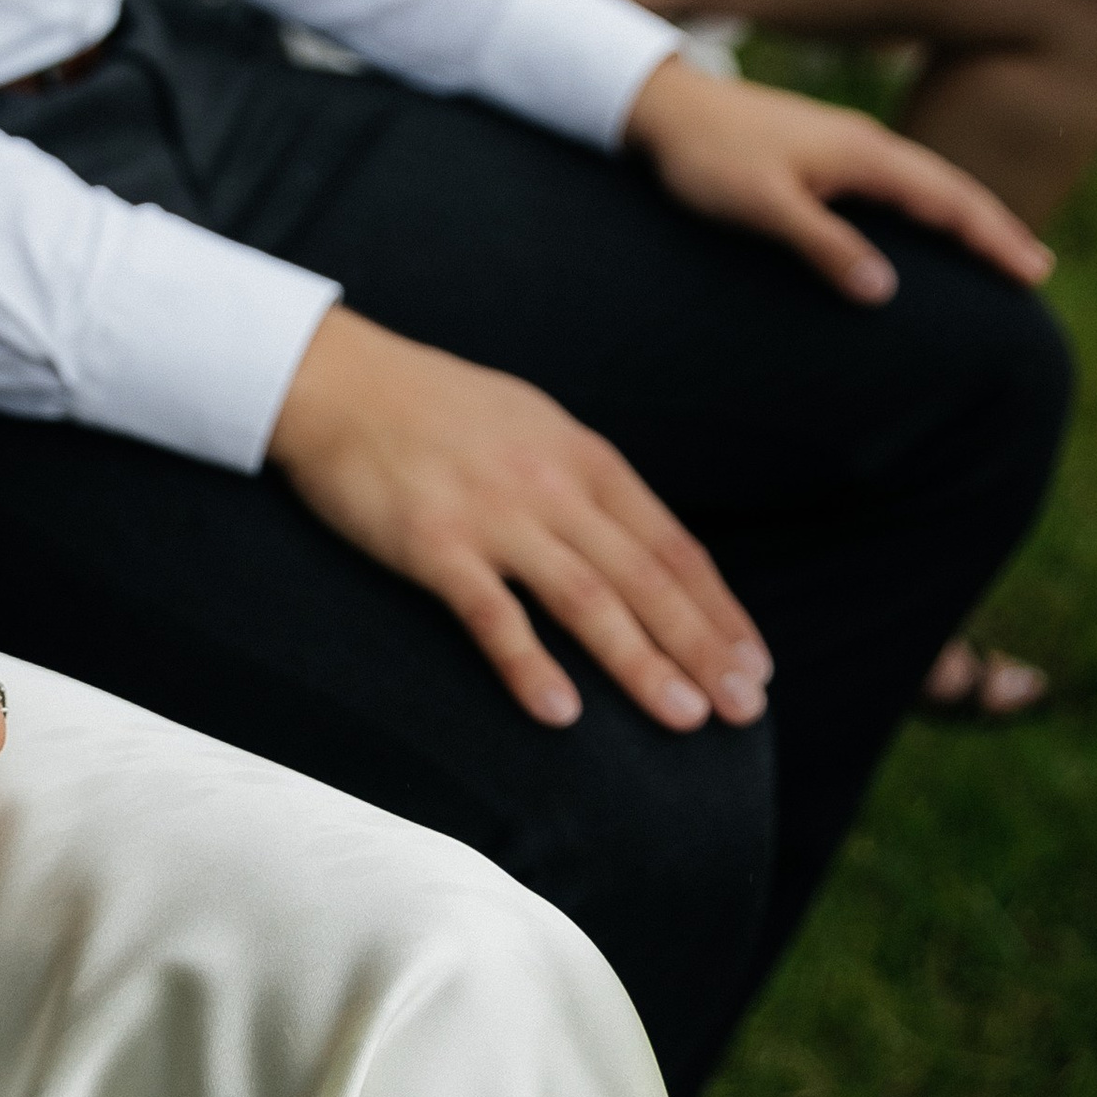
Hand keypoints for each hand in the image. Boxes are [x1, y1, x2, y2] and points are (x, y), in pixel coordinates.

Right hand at [269, 304, 771, 733]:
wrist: (338, 379)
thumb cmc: (436, 407)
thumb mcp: (533, 424)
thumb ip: (585, 481)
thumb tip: (640, 545)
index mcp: (584, 458)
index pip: (672, 546)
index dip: (719, 611)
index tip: (758, 667)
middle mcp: (551, 485)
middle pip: (643, 578)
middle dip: (701, 647)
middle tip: (744, 710)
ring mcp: (493, 515)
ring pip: (585, 599)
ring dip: (639, 662)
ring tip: (683, 717)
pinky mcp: (433, 543)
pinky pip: (491, 613)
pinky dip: (528, 664)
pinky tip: (561, 713)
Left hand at [623, 57, 1051, 303]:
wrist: (666, 108)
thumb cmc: (709, 158)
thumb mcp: (764, 207)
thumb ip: (824, 245)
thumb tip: (885, 293)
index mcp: (863, 155)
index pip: (946, 201)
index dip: (991, 237)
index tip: (1031, 272)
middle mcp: (866, 144)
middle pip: (948, 187)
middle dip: (994, 227)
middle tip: (1036, 268)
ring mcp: (848, 143)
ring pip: (925, 180)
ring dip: (966, 213)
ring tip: (999, 246)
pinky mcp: (827, 151)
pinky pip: (898, 180)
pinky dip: (930, 202)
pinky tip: (928, 220)